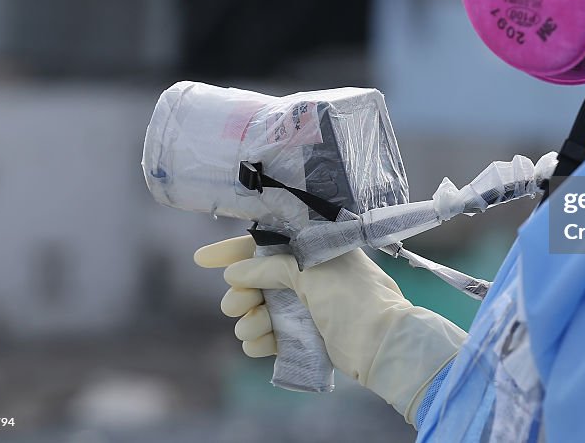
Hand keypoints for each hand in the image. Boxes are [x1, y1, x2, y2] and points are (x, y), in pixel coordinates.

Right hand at [195, 236, 466, 424]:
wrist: (383, 342)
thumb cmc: (353, 297)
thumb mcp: (312, 271)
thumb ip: (272, 267)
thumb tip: (237, 271)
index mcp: (314, 249)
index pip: (267, 242)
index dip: (233, 250)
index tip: (202, 259)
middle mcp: (308, 274)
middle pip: (255, 279)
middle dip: (241, 290)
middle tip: (241, 301)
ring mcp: (305, 306)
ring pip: (258, 309)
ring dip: (249, 317)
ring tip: (256, 324)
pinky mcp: (305, 336)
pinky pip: (268, 336)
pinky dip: (258, 339)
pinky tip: (258, 342)